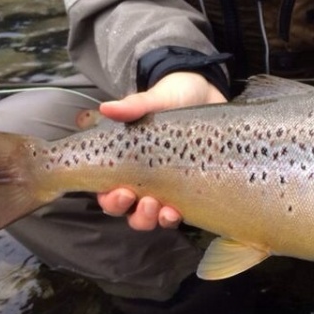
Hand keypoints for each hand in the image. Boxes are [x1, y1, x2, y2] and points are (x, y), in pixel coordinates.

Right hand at [97, 72, 225, 229]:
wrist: (207, 93)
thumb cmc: (173, 97)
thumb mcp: (154, 99)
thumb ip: (133, 106)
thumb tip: (106, 107)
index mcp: (126, 162)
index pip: (107, 190)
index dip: (110, 199)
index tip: (120, 190)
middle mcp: (142, 180)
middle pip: (128, 211)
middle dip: (135, 214)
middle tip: (146, 202)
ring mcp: (166, 187)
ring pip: (151, 218)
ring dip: (154, 219)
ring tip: (165, 211)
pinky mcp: (189, 190)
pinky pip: (178, 214)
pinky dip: (175, 218)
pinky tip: (178, 213)